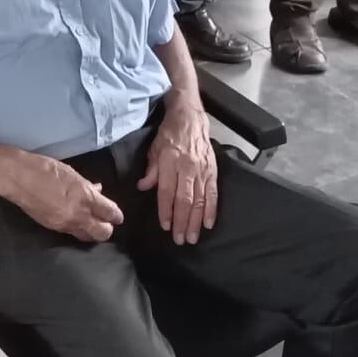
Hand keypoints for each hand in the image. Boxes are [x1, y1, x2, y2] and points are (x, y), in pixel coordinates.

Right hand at [4, 152, 122, 242]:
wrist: (17, 178)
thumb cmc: (44, 168)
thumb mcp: (70, 172)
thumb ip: (86, 185)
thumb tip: (98, 191)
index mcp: (84, 196)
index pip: (109, 212)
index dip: (116, 215)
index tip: (117, 215)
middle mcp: (77, 214)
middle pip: (102, 232)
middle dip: (107, 228)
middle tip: (107, 222)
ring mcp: (64, 224)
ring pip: (87, 237)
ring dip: (93, 232)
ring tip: (93, 224)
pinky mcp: (53, 228)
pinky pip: (72, 233)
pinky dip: (78, 229)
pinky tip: (76, 220)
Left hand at [137, 96, 216, 244]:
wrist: (190, 117)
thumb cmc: (169, 133)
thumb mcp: (154, 148)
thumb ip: (151, 170)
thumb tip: (143, 186)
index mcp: (170, 161)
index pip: (167, 191)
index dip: (166, 210)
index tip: (165, 225)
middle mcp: (187, 167)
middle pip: (184, 199)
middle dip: (182, 222)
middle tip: (180, 239)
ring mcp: (202, 170)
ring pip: (200, 200)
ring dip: (196, 221)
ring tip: (193, 237)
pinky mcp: (213, 170)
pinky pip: (213, 193)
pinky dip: (212, 209)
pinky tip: (208, 223)